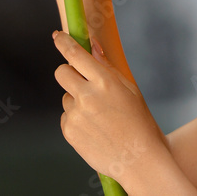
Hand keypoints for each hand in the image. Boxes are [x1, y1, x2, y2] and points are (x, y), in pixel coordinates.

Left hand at [53, 30, 170, 184]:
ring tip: (99, 116)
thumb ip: (107, 67)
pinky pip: (66, 116)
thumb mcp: (129, 90)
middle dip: (68, 72)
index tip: (57, 36)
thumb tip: (92, 46)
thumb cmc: (139, 122)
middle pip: (61, 72)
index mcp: (105, 82)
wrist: (139, 160)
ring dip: (76, 101)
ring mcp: (76, 115)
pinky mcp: (69, 131)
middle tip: (80, 80)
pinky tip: (94, 128)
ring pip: (66, 97)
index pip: (75, 54)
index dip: (64, 42)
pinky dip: (76, 119)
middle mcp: (87, 96)